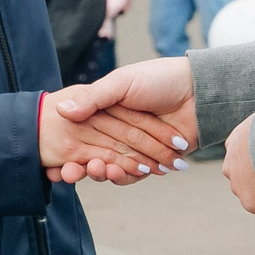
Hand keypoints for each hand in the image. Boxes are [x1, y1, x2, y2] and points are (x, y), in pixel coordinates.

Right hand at [48, 57, 196, 183]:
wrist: (198, 90)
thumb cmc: (159, 79)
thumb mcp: (122, 83)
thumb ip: (93, 98)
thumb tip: (61, 110)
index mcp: (107, 111)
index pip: (81, 134)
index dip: (67, 149)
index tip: (55, 162)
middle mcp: (119, 130)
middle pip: (93, 154)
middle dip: (81, 166)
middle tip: (70, 173)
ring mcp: (136, 147)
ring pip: (113, 167)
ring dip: (103, 173)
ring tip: (100, 171)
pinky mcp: (154, 160)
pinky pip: (135, 174)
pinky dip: (126, 176)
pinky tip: (118, 174)